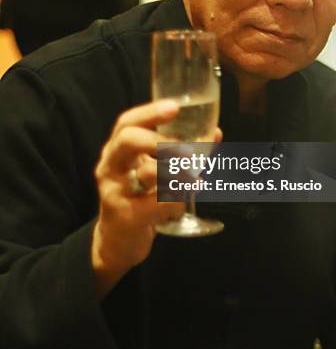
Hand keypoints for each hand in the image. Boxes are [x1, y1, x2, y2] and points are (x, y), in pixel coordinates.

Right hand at [91, 99, 183, 299]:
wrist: (116, 241)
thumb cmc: (138, 196)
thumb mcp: (150, 170)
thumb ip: (176, 152)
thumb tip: (213, 133)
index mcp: (117, 150)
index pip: (127, 123)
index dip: (150, 112)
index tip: (175, 107)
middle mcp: (110, 167)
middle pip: (128, 140)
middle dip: (162, 141)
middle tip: (187, 151)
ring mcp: (115, 192)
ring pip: (148, 174)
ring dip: (178, 174)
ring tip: (193, 178)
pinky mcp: (126, 217)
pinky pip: (159, 202)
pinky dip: (178, 199)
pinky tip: (183, 201)